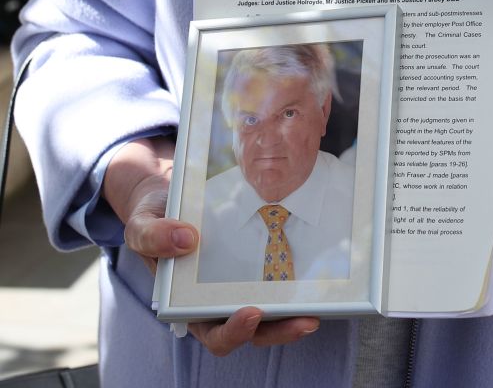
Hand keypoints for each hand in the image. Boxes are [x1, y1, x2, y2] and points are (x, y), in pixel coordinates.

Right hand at [105, 137, 320, 353]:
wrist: (168, 193)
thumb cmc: (155, 217)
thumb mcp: (141, 223)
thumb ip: (152, 236)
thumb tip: (185, 240)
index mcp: (189, 305)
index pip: (215, 332)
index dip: (234, 331)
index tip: (251, 313)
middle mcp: (219, 299)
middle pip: (254, 329)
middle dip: (280, 330)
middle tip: (306, 320)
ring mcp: (241, 282)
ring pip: (272, 310)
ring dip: (295, 313)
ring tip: (318, 307)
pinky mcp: (258, 259)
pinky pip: (279, 275)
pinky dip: (297, 280)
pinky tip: (317, 272)